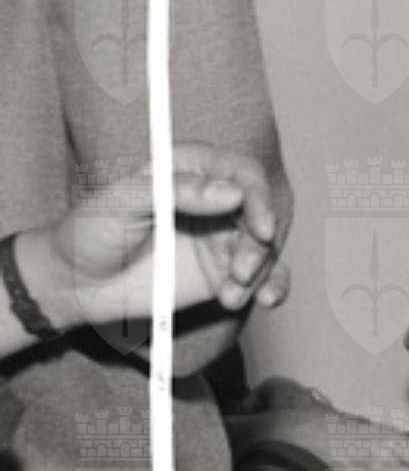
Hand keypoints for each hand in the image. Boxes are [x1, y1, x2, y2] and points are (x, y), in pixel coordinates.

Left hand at [17, 144, 287, 329]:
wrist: (76, 286)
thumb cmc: (88, 234)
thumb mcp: (120, 203)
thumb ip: (175, 191)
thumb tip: (232, 193)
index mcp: (192, 170)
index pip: (244, 175)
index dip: (261, 199)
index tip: (261, 230)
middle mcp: (216, 200)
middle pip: (264, 213)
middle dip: (262, 245)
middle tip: (242, 272)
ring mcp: (223, 237)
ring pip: (268, 247)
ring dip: (262, 273)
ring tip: (231, 296)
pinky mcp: (225, 270)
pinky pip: (265, 275)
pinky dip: (271, 287)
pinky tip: (258, 300)